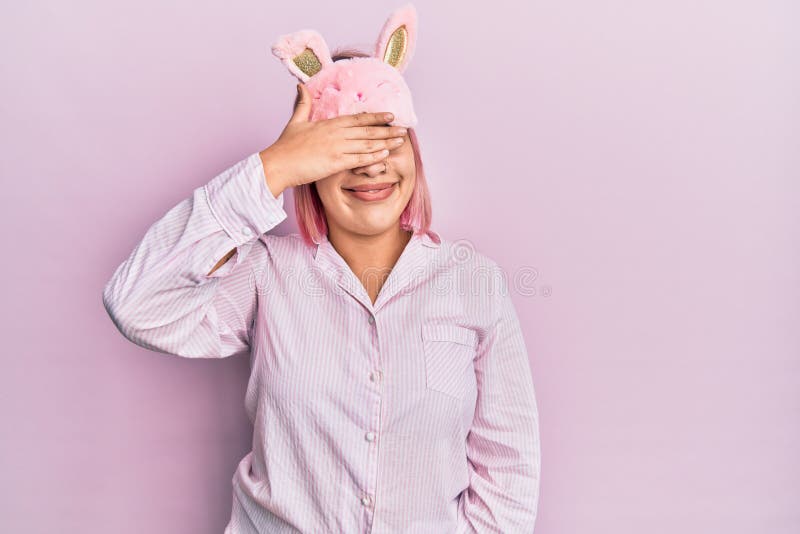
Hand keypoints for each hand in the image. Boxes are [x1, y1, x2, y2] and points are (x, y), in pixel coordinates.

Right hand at [259, 83, 407, 196]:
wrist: (278, 164)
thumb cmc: (285, 146)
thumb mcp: (295, 121)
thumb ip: (302, 104)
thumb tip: (300, 86)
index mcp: (329, 124)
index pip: (358, 118)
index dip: (375, 117)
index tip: (390, 115)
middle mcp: (336, 134)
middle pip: (367, 130)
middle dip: (387, 129)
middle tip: (404, 128)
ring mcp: (337, 148)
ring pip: (367, 144)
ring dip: (386, 142)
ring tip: (400, 140)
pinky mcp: (336, 163)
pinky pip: (359, 159)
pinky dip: (374, 156)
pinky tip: (385, 154)